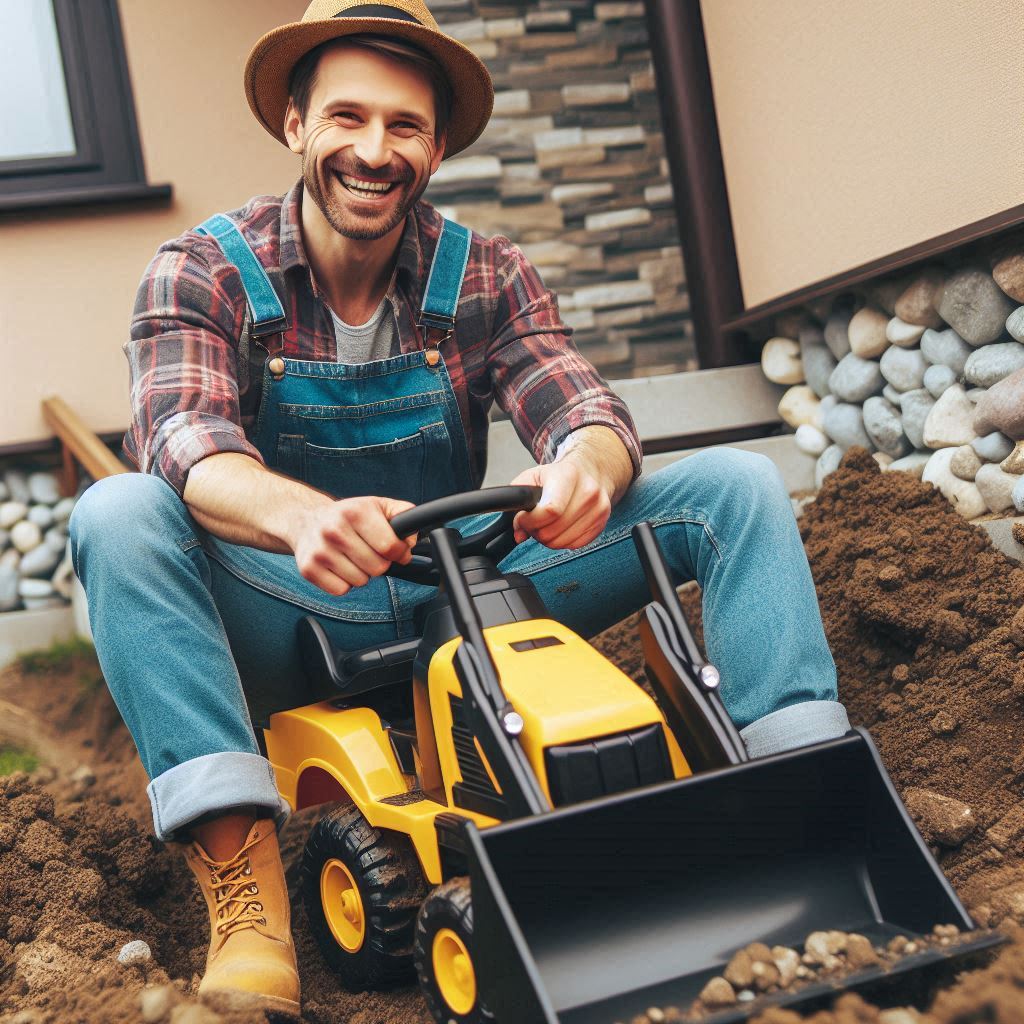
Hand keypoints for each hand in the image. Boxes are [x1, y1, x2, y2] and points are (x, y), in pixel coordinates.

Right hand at [292, 496, 417, 595]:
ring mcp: (320, 551)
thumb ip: (402, 514)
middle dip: (380, 563)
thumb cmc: (347, 516)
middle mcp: (335, 530)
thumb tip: (412, 537)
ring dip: (362, 573)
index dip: (399, 552)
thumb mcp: (377, 506)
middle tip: (370, 552)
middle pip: (378, 568)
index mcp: (355, 512)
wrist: (306, 522)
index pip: (390, 547)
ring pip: (361, 581)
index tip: (395, 550)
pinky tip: (340, 567)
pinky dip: (345, 583)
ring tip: (352, 557)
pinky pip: (341, 590)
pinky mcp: (309, 569)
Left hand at [509, 458, 611, 549]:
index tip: (523, 518)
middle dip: (535, 531)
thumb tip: (519, 532)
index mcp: (568, 475)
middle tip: (531, 523)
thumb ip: (519, 499)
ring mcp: (598, 509)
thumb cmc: (560, 474)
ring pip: (562, 542)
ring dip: (547, 539)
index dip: (530, 521)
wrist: (592, 470)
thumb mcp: (534, 475)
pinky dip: (562, 542)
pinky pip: (574, 545)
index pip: (550, 510)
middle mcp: (588, 492)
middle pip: (553, 530)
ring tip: (544, 525)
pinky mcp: (602, 524)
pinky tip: (559, 529)